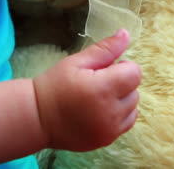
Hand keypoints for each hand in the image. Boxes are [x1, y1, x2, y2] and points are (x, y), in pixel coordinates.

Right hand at [34, 29, 140, 151]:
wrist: (38, 117)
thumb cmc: (55, 84)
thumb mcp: (76, 61)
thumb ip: (104, 49)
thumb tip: (125, 33)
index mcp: (102, 88)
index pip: (134, 73)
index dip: (122, 66)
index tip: (105, 67)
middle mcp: (111, 112)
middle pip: (134, 90)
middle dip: (121, 82)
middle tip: (98, 81)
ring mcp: (110, 130)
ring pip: (133, 107)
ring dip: (122, 99)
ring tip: (99, 96)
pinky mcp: (108, 140)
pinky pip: (127, 122)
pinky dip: (119, 114)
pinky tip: (101, 109)